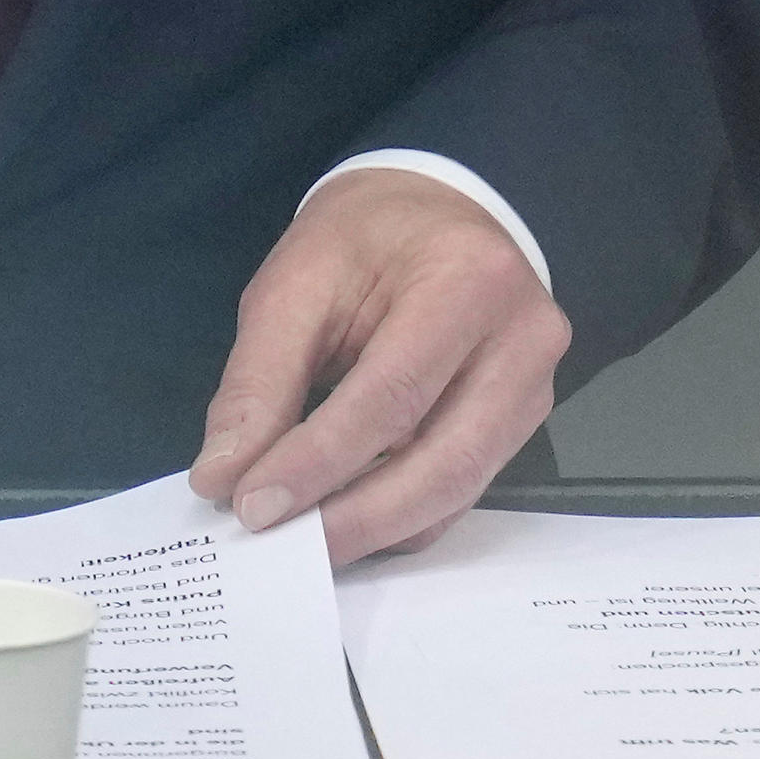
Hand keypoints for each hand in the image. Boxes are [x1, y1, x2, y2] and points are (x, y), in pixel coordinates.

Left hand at [186, 169, 570, 565]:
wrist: (435, 210)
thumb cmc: (364, 238)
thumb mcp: (296, 284)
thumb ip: (259, 381)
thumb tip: (223, 477)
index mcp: (468, 281)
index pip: (392, 396)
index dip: (319, 461)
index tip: (251, 506)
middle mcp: (524, 340)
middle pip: (444, 460)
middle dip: (353, 517)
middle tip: (280, 548)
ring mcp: (536, 386)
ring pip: (459, 489)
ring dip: (377, 528)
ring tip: (303, 545)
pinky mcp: (524, 421)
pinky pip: (463, 491)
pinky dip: (402, 519)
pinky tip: (346, 524)